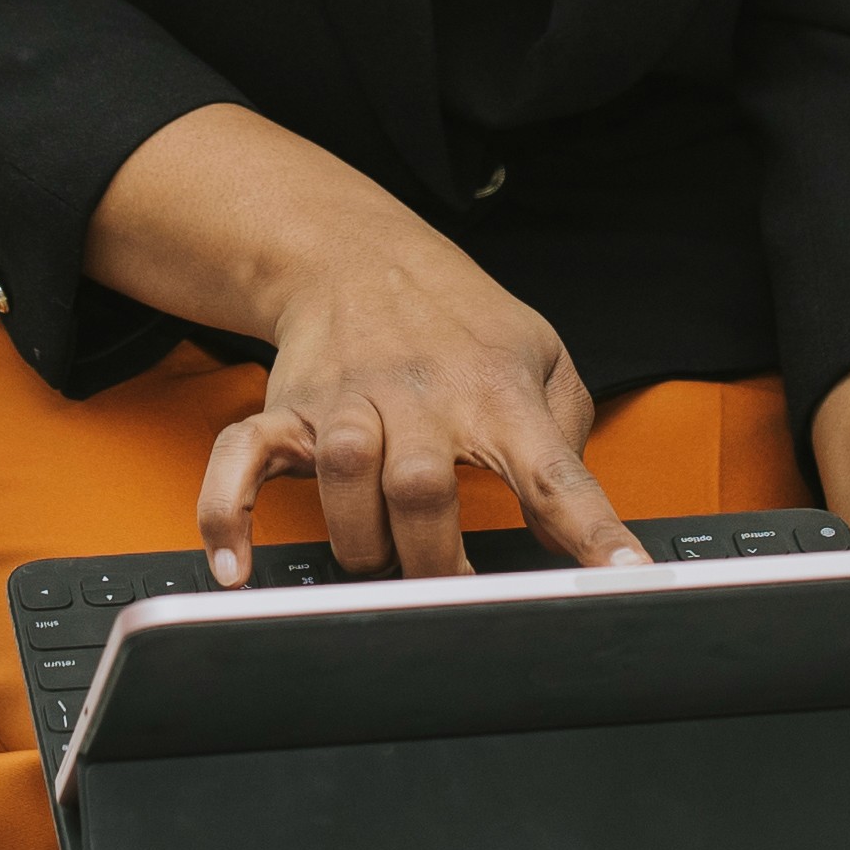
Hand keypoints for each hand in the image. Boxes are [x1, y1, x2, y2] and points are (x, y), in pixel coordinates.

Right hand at [83, 105, 636, 578]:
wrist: (359, 254)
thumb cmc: (460, 323)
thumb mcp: (542, 357)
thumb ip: (566, 437)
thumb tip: (577, 529)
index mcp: (499, 394)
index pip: (556, 474)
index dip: (591, 533)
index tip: (622, 581)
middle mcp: (420, 397)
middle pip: (423, 486)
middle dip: (436, 560)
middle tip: (453, 595)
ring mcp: (346, 402)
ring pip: (343, 475)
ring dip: (359, 539)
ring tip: (380, 561)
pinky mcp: (286, 410)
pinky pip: (239, 462)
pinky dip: (227, 516)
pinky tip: (237, 568)